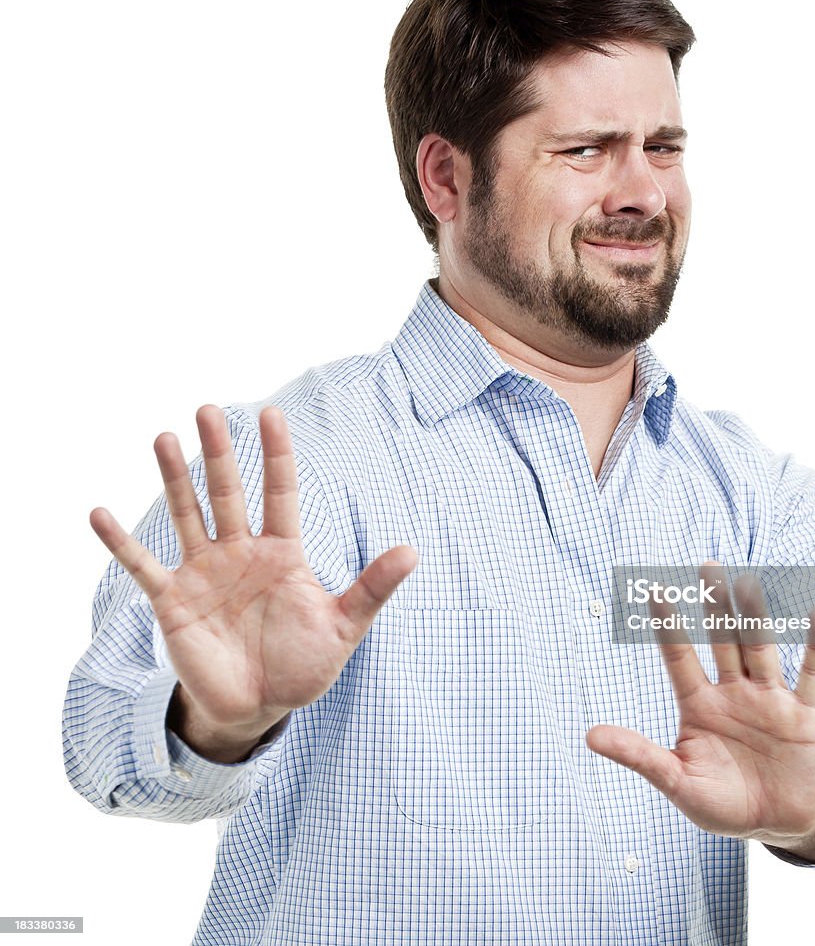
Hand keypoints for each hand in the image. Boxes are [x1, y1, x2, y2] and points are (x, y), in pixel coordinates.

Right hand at [90, 404, 416, 759]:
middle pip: (228, 492)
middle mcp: (240, 553)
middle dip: (218, 452)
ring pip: (187, 515)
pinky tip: (98, 513)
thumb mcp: (344, 627)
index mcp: (282, 553)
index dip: (275, 454)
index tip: (270, 412)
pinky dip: (120, 542)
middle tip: (208, 408)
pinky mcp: (173, 601)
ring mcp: (204, 573)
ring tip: (162, 437)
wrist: (259, 708)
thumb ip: (372, 589)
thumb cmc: (303, 665)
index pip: (279, 492)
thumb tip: (413, 551)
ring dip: (173, 479)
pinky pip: (142, 566)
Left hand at [587, 562, 814, 855]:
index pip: (679, 657)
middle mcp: (734, 693)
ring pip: (761, 650)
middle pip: (723, 641)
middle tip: (707, 566)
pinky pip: (812, 675)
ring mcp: (770, 700)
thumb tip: (590, 735)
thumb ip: (639, 756)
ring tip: (747, 583)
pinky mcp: (806, 715)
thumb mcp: (678, 783)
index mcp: (699, 705)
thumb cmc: (723, 803)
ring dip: (755, 618)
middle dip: (716, 605)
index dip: (668, 626)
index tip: (654, 590)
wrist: (779, 825)